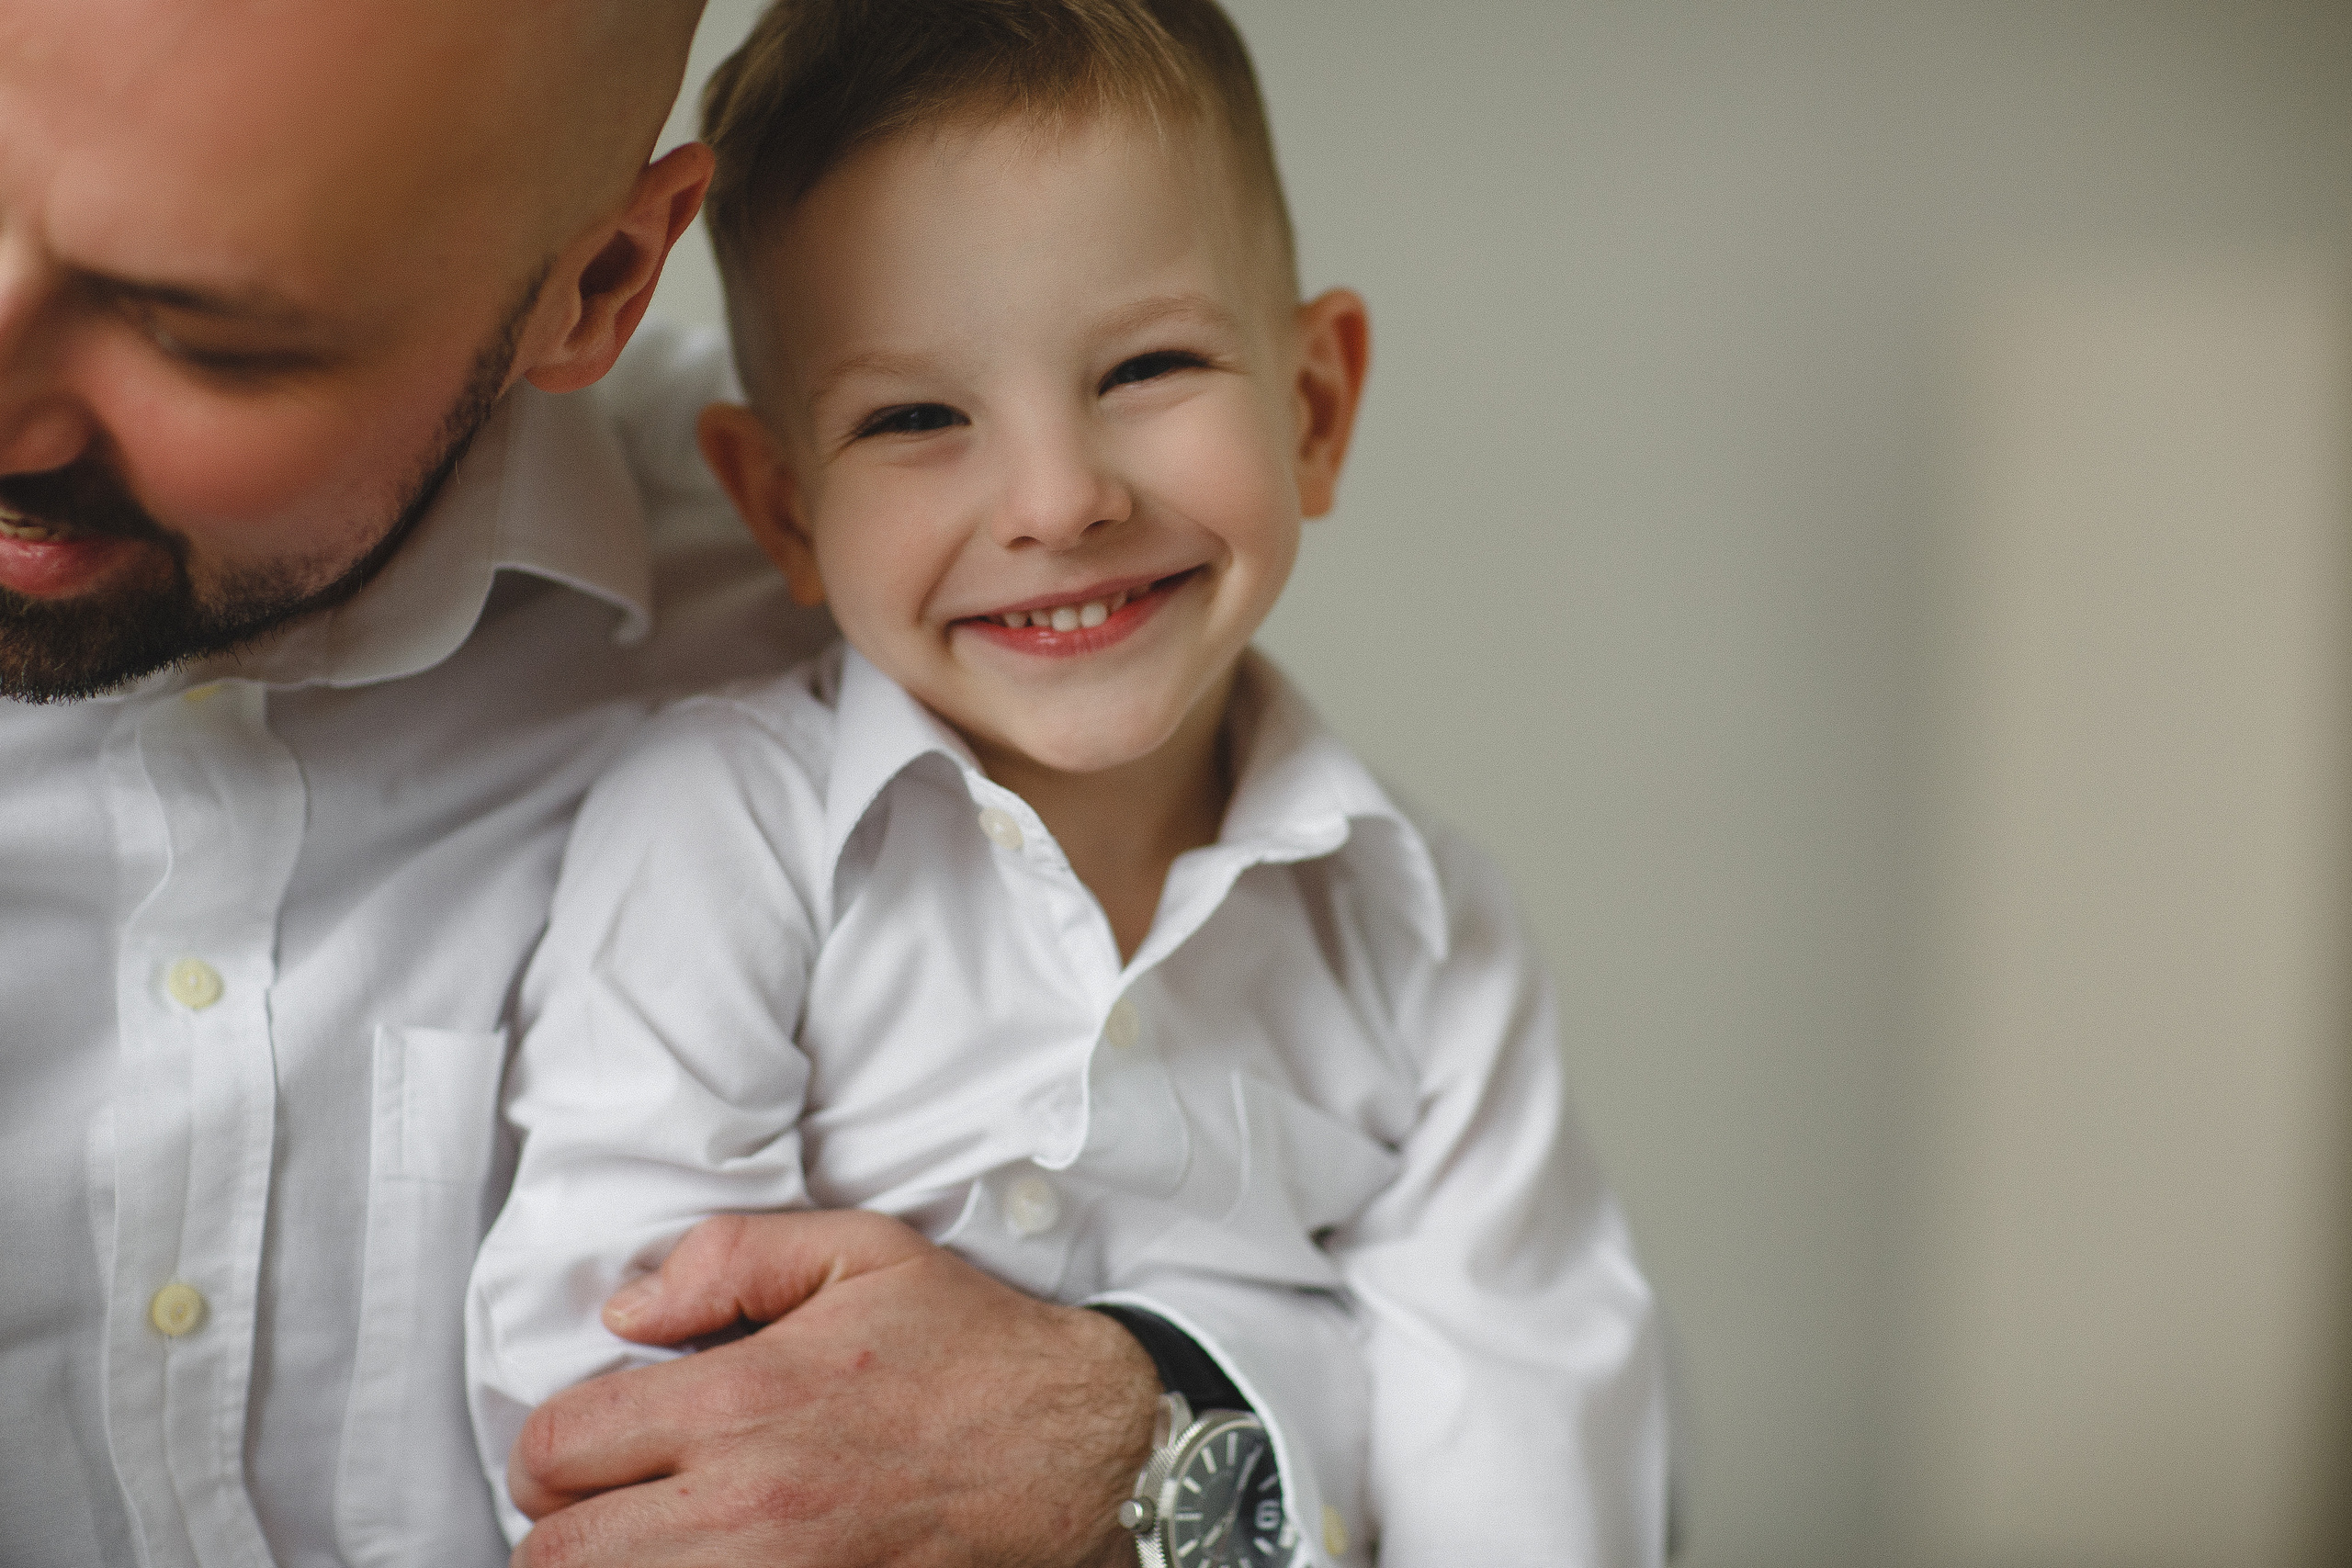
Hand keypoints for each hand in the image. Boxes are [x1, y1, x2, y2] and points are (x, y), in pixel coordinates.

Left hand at [506, 1210, 1158, 1566]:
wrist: (1077, 1444)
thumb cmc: (966, 1346)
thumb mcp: (860, 1249)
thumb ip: (728, 1256)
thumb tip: (626, 1310)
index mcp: (737, 1401)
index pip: (554, 1450)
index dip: (548, 1449)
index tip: (583, 1444)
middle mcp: (743, 1505)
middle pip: (559, 1555)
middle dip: (562, 1526)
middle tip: (601, 1504)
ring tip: (647, 1541)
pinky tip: (705, 1564)